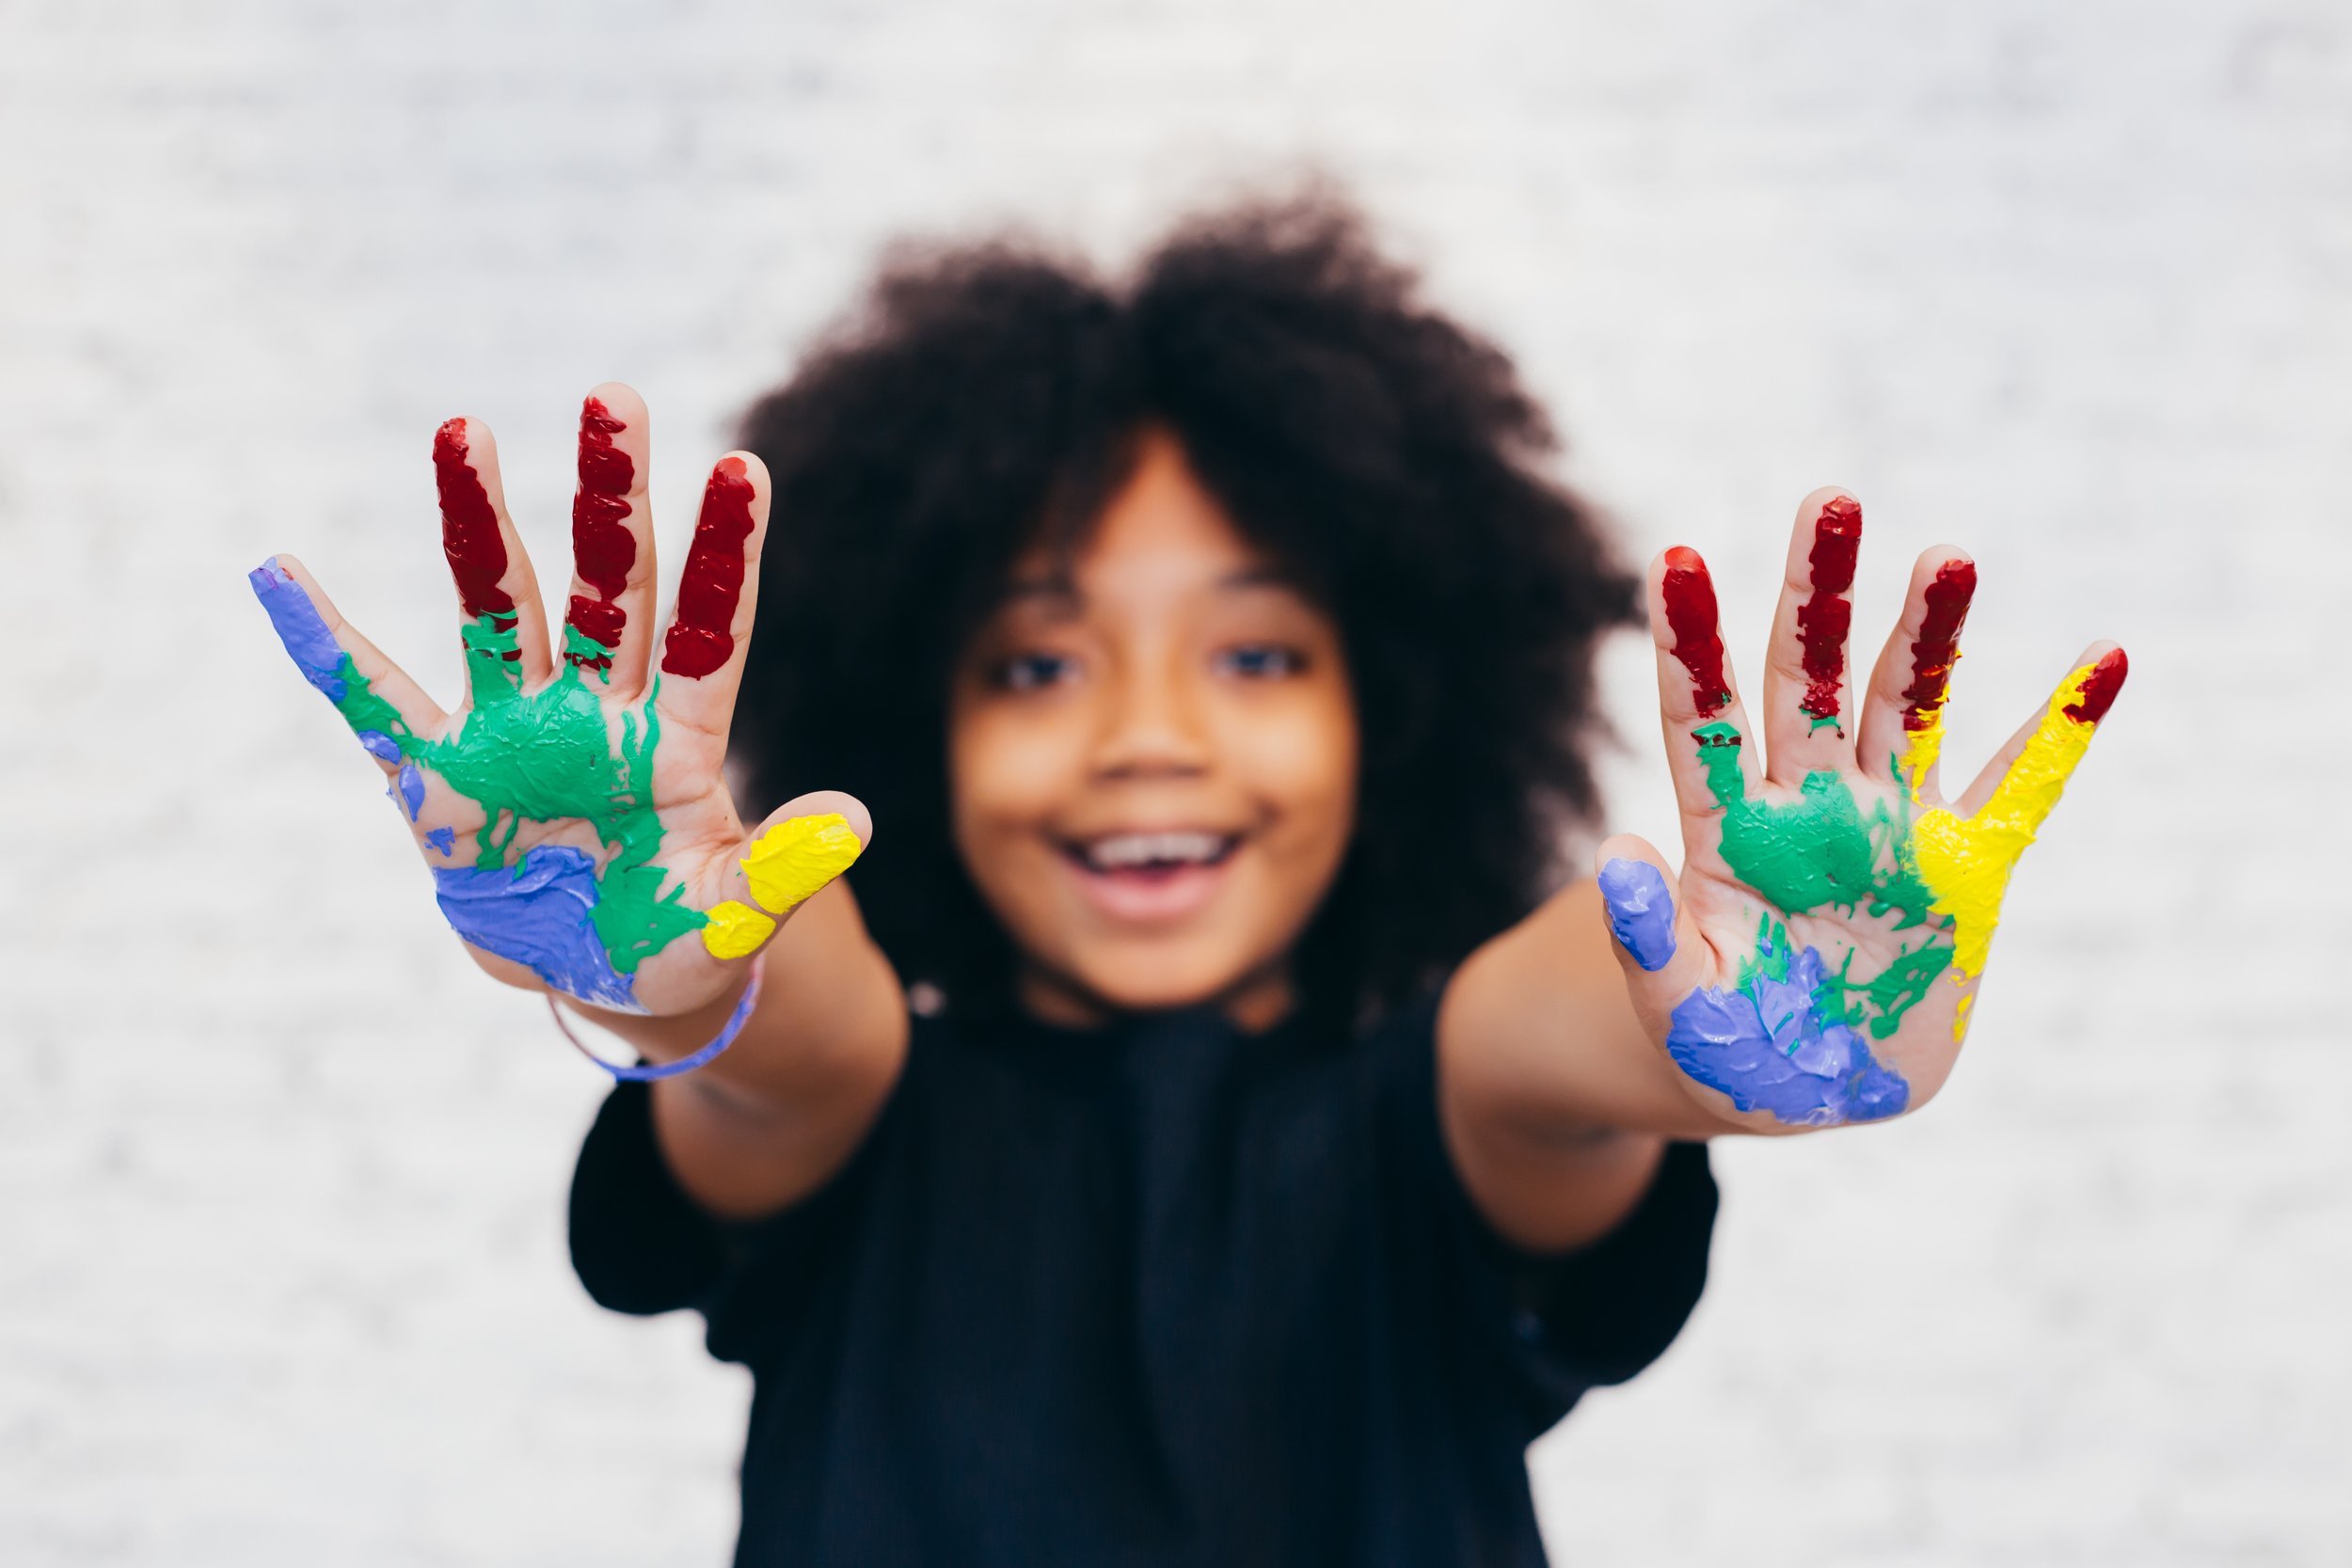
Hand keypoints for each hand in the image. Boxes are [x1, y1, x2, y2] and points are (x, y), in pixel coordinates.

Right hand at [250, 384, 868, 1017]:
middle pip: (610, 592)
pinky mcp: (435, 779)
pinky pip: (371, 702)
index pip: (711, 639)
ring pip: (499, 613)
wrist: (593, 979)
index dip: (725, 559)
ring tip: (463, 429)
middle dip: (611, 500)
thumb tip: (856, 819)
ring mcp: (512, 735)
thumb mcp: (735, 915)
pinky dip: (324, 646)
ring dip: (480, 526)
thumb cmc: (678, 938)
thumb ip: (784, 866)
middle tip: (616, 397)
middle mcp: (596, 715)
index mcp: (679, 745)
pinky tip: (279, 574)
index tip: (745, 468)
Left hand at [1596, 489, 2124, 1128]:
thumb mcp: (1674, 1004)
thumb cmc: (1722, 1045)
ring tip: (1945, 556)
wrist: (1802, 1085)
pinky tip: (2105, 659)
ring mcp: (1887, 831)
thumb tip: (1613, 852)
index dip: (1691, 644)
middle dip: (1816, 595)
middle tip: (1829, 500)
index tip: (1675, 556)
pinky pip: (2021, 792)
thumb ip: (1643, 937)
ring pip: (1905, 710)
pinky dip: (2061, 731)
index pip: (1702, 721)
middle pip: (1806, 684)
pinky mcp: (1964, 874)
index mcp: (1728, 835)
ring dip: (1925, 635)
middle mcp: (1806, 809)